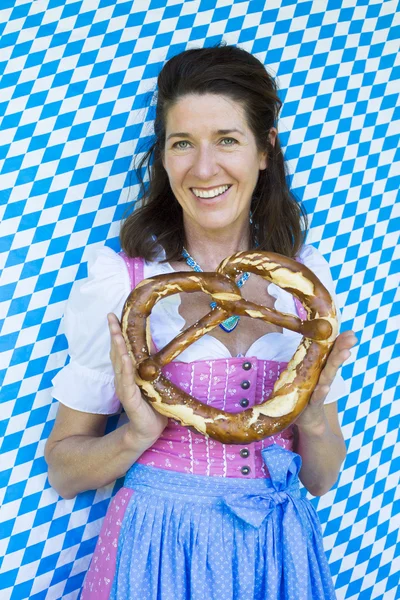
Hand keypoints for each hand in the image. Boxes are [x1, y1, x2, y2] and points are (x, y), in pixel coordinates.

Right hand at [108, 313, 167, 443]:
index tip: (113, 315)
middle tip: (111, 317)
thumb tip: (153, 342)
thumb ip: (149, 362)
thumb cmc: (151, 403)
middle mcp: (123, 378)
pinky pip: (127, 382)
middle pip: (116, 353)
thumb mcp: (152, 378)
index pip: (120, 349)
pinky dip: (126, 369)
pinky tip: (125, 358)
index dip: (116, 332)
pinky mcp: (130, 399)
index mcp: (127, 372)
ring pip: (120, 364)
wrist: (149, 430)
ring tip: (116, 333)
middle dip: (114, 334)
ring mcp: (125, 388)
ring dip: (118, 348)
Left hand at [294, 330, 357, 430]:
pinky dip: (321, 392)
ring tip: (345, 353)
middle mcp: (322, 378)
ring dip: (336, 364)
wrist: (308, 419)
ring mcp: (319, 390)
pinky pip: (316, 397)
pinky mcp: (312, 403)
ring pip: (327, 376)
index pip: (331, 353)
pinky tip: (325, 387)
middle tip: (352, 338)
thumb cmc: (307, 392)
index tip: (350, 332)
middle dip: (342, 348)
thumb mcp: (308, 373)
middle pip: (332, 361)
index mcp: (321, 369)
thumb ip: (312, 360)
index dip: (340, 342)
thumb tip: (313, 340)